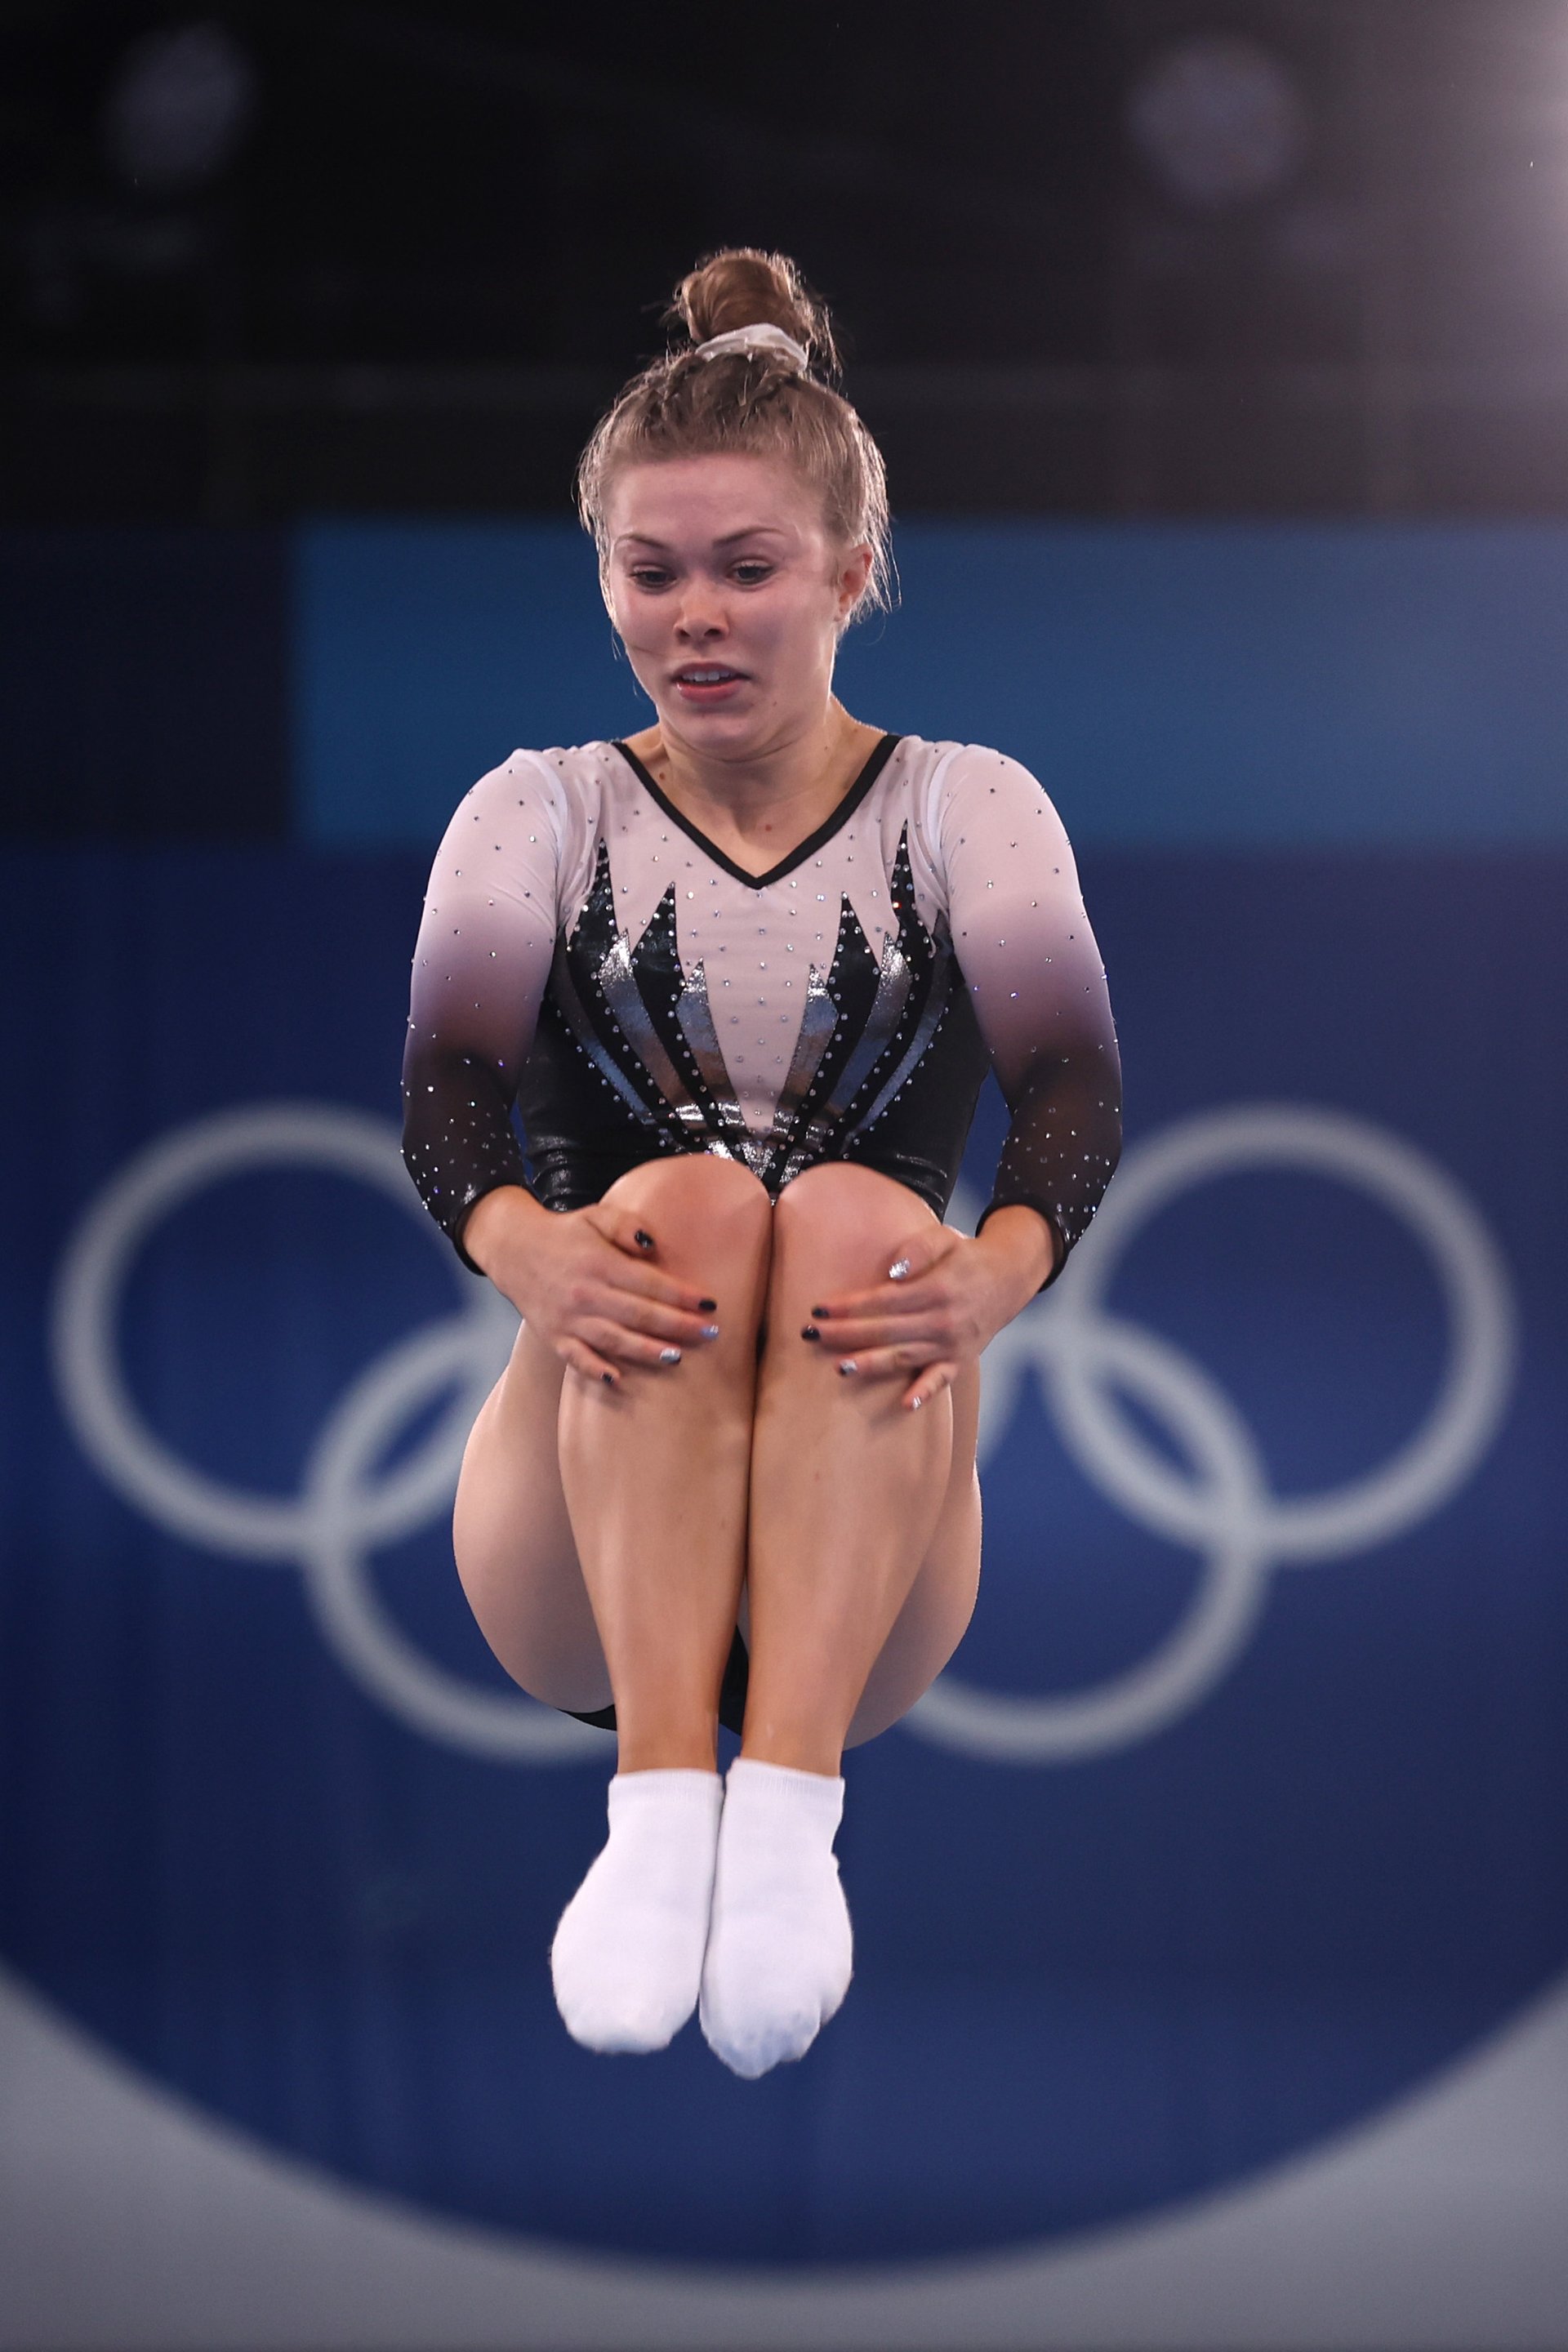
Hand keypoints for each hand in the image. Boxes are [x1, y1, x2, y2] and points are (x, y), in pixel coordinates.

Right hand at [462, 1185, 720, 1386]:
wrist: (513, 1250)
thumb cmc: (565, 1234)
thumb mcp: (596, 1216)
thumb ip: (627, 1225)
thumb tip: (655, 1246)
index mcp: (599, 1263)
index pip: (649, 1282)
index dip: (681, 1295)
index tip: (710, 1304)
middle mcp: (585, 1293)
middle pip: (638, 1314)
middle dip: (678, 1326)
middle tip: (711, 1334)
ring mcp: (569, 1318)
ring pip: (613, 1339)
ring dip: (646, 1351)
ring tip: (677, 1357)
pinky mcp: (555, 1337)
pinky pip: (576, 1358)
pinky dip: (594, 1370)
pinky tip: (617, 1380)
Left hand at [805, 1205, 1056, 1410]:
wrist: (1009, 1278)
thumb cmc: (966, 1256)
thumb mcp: (945, 1237)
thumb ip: (918, 1248)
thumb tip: (891, 1272)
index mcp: (937, 1288)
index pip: (884, 1300)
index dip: (850, 1305)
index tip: (818, 1308)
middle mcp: (944, 1320)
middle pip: (886, 1330)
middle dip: (845, 1334)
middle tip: (809, 1335)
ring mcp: (952, 1344)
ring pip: (905, 1357)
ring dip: (871, 1364)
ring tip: (838, 1368)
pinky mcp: (960, 1360)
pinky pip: (941, 1381)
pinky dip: (925, 1394)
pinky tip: (903, 1406)